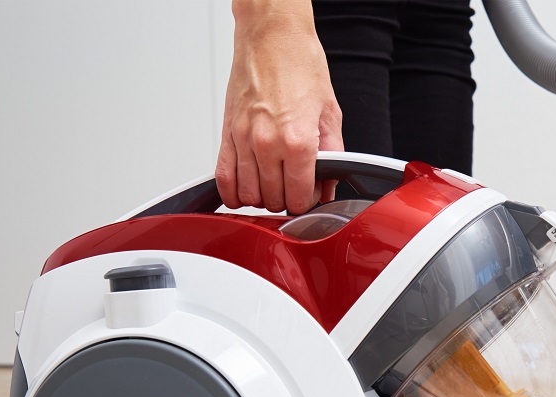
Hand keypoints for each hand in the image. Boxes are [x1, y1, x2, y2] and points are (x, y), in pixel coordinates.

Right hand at [216, 0, 342, 213]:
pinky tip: (245, 187)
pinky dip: (232, 191)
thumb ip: (332, 156)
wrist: (272, 35)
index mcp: (298, 140)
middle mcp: (267, 143)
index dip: (307, 201)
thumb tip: (328, 185)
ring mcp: (243, 139)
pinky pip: (223, 177)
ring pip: (248, 194)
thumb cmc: (300, 64)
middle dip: (285, 199)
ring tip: (272, 184)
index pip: (298, 198)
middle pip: (272, 199)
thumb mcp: (330, 113)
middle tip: (293, 185)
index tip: (309, 193)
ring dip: (261, 196)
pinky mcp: (227, 133)